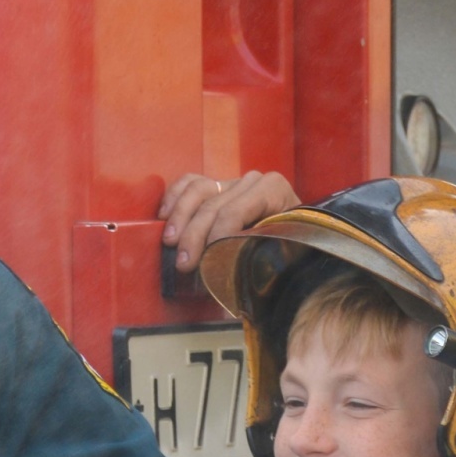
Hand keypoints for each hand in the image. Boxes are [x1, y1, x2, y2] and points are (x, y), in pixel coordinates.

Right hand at [159, 171, 300, 271]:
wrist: (292, 232)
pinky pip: (189, 183)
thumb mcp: (280, 249)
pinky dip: (174, 197)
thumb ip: (258, 254)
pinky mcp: (215, 184)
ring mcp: (231, 181)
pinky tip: (163, 216)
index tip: (206, 260)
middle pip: (213, 204)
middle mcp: (251, 181)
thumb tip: (227, 276)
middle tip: (183, 264)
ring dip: (179, 217)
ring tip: (170, 242)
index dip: (217, 235)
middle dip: (194, 235)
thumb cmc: (286, 245)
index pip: (235, 210)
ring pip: (197, 190)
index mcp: (273, 190)